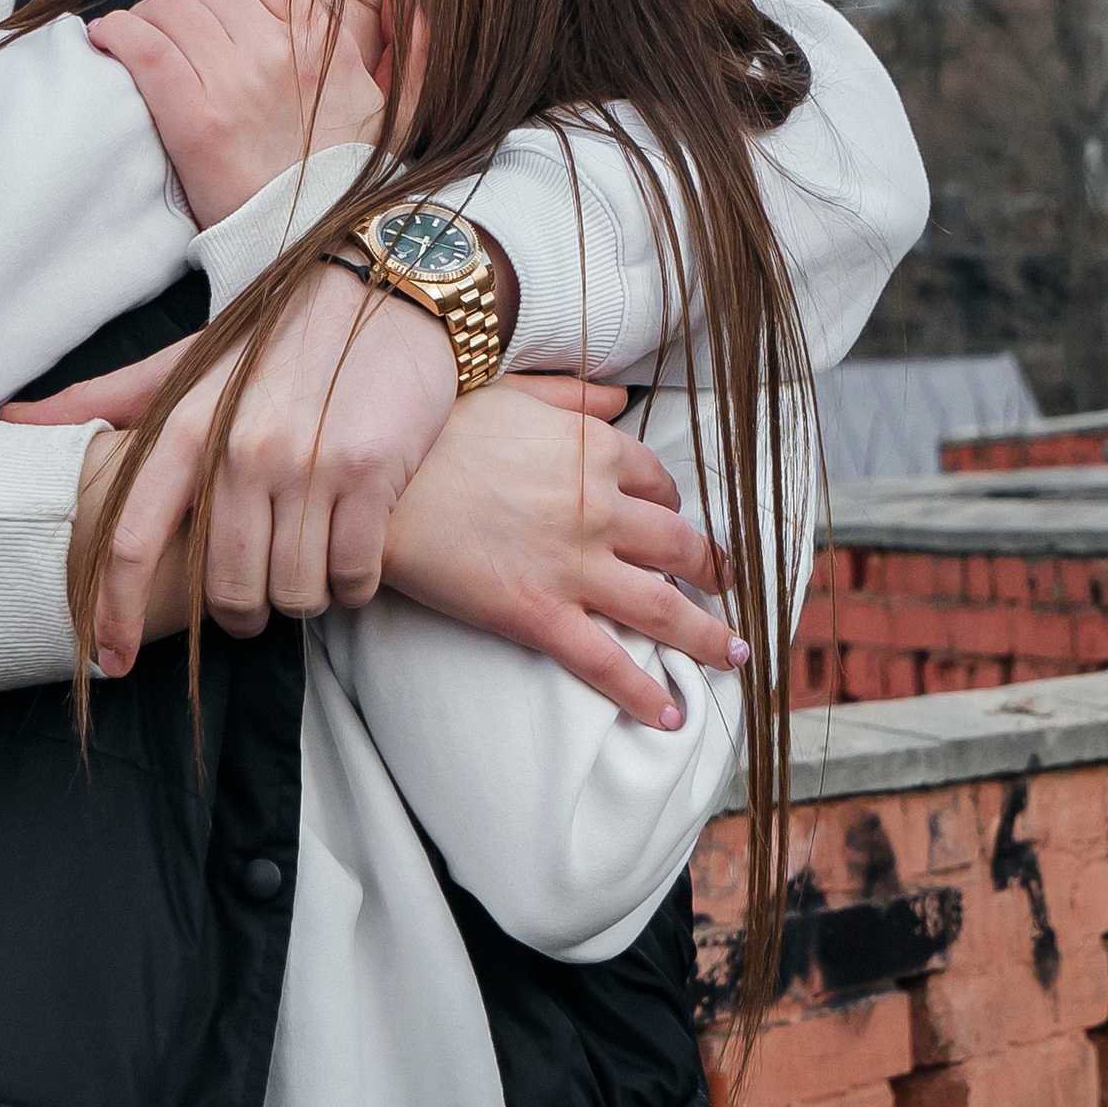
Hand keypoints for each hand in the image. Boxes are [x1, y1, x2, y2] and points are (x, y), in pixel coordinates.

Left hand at [7, 263, 456, 668]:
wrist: (384, 282)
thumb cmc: (277, 335)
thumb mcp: (187, 360)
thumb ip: (105, 398)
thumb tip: (10, 421)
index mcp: (184, 425)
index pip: (130, 541)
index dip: (114, 612)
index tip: (109, 661)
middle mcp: (240, 448)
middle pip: (223, 589)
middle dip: (238, 617)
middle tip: (252, 607)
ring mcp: (308, 462)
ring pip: (292, 592)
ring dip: (298, 603)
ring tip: (306, 575)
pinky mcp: (370, 472)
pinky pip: (351, 574)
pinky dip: (349, 588)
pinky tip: (349, 567)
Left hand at [88, 0, 387, 229]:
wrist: (323, 246)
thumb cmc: (352, 182)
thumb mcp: (404, 111)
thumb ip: (414, 50)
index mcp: (325, 39)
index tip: (211, 5)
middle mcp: (281, 49)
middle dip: (182, 3)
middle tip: (173, 35)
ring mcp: (236, 79)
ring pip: (168, 7)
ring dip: (148, 20)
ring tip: (142, 46)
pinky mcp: (194, 116)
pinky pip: (142, 43)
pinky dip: (118, 34)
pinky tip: (111, 42)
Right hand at [384, 379, 746, 727]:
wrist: (374, 486)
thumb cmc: (434, 433)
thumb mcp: (512, 392)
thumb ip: (572, 395)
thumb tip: (619, 398)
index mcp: (595, 452)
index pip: (659, 487)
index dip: (670, 509)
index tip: (672, 525)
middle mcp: (600, 509)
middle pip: (681, 547)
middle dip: (713, 570)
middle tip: (727, 586)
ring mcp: (574, 567)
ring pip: (664, 608)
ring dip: (707, 635)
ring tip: (732, 652)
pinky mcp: (539, 616)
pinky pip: (605, 662)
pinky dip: (644, 694)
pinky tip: (672, 714)